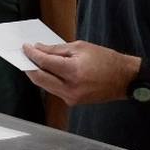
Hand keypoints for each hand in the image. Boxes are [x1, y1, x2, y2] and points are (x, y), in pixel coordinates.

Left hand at [22, 41, 138, 106]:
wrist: (124, 79)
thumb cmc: (106, 59)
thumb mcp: (81, 47)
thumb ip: (57, 49)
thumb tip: (39, 49)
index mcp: (73, 71)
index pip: (44, 63)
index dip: (32, 54)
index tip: (25, 47)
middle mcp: (70, 88)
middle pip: (39, 78)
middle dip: (29, 67)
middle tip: (24, 56)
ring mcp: (71, 97)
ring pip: (45, 86)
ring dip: (37, 74)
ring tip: (33, 62)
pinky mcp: (73, 102)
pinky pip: (55, 90)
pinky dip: (49, 80)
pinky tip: (47, 72)